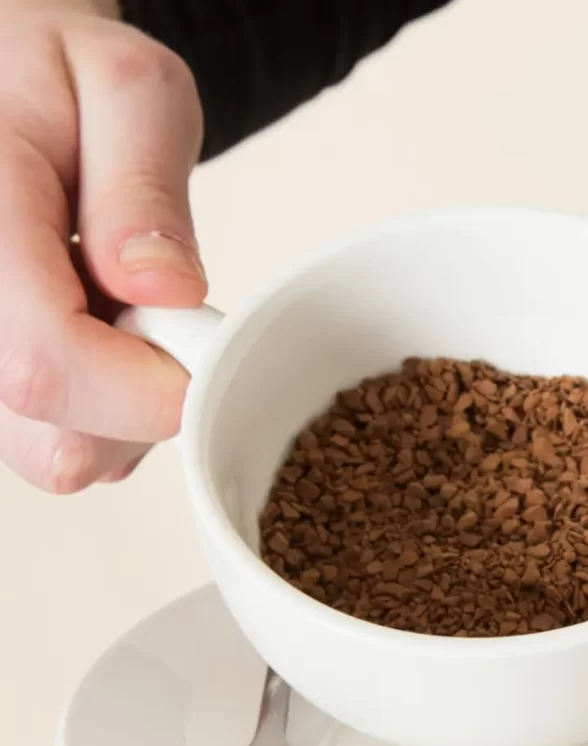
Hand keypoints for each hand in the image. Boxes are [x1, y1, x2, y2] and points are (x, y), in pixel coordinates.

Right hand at [0, 0, 204, 491]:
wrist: (11, 85)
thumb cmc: (60, 81)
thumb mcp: (127, 92)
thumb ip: (142, 189)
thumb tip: (164, 290)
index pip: (49, 366)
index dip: (150, 386)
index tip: (202, 345)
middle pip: (56, 442)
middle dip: (144, 402)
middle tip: (158, 312)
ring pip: (63, 457)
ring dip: (129, 410)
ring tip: (126, 314)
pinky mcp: (1, 388)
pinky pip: (68, 446)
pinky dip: (113, 412)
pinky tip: (107, 337)